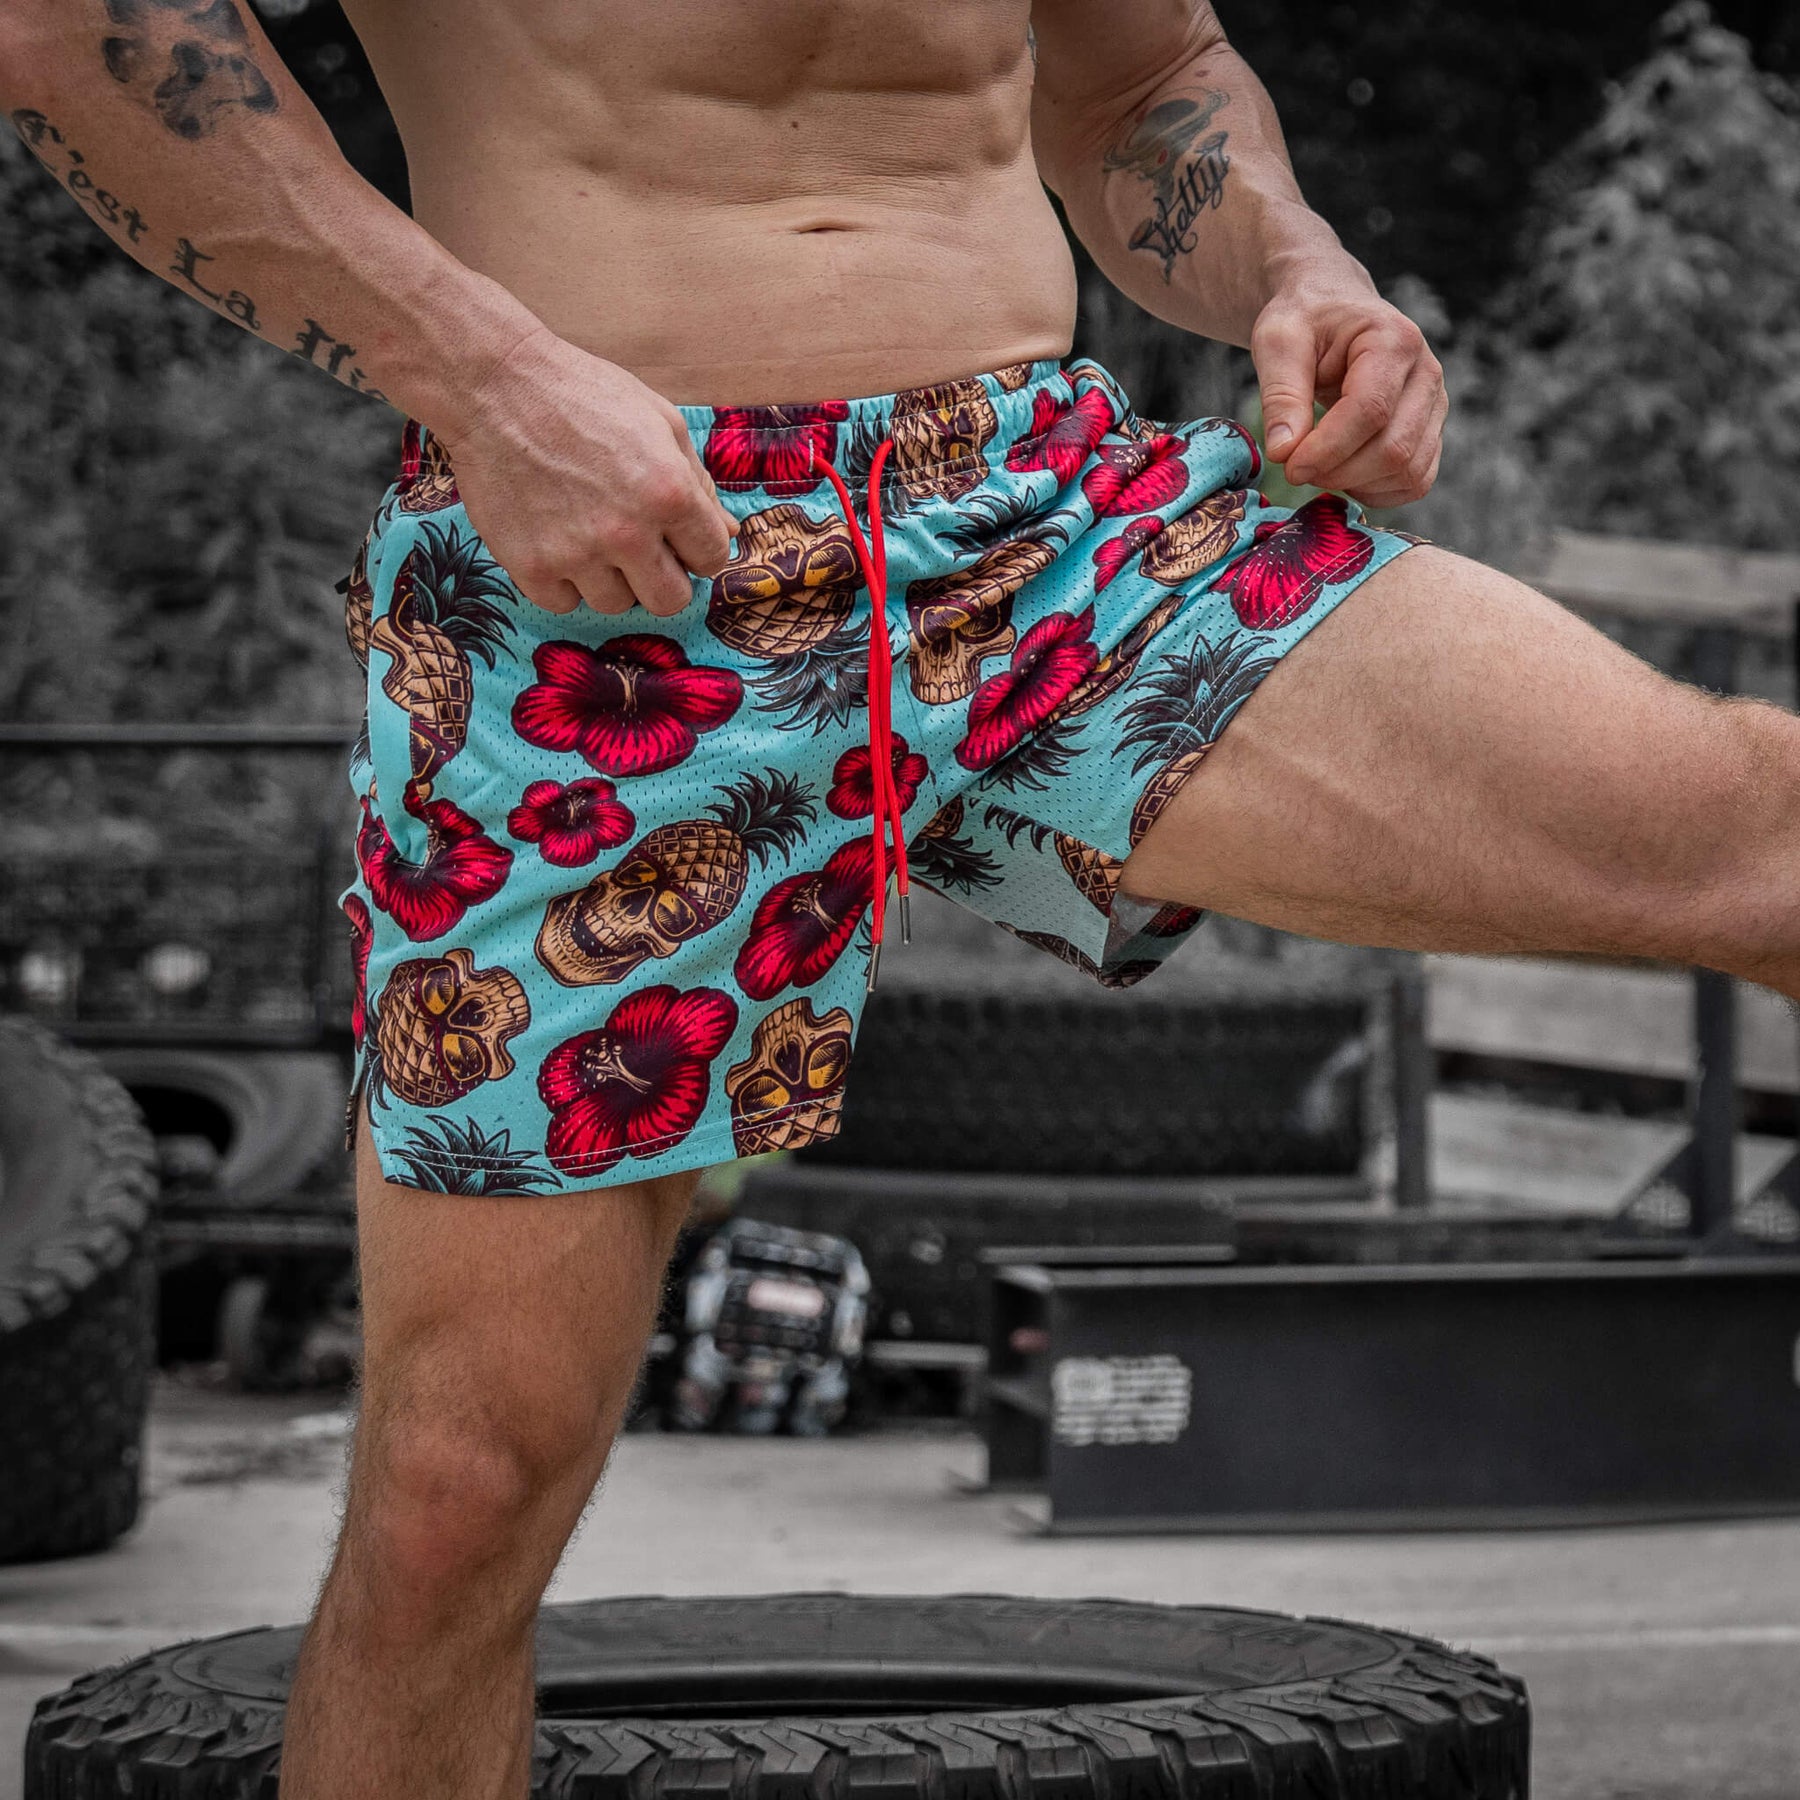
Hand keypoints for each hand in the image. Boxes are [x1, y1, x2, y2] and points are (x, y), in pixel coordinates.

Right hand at [437, 328, 735, 615]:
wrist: (495, 387)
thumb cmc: (583, 395)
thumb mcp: (659, 421)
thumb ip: (698, 483)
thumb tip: (729, 533)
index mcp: (668, 493)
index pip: (712, 559)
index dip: (698, 548)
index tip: (678, 537)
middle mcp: (626, 532)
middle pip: (670, 601)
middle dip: (663, 578)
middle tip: (640, 548)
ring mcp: (575, 554)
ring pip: (615, 604)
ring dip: (610, 578)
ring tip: (589, 533)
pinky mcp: (530, 566)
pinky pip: (563, 603)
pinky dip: (563, 581)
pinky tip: (556, 541)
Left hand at [1250, 265, 1446, 507]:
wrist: (1334, 311)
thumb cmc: (1306, 321)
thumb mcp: (1278, 342)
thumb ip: (1280, 395)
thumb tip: (1283, 452)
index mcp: (1394, 341)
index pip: (1371, 411)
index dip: (1327, 449)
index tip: (1288, 464)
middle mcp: (1426, 373)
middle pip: (1394, 448)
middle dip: (1338, 472)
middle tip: (1296, 467)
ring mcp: (1434, 405)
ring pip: (1408, 471)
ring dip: (1356, 484)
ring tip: (1318, 465)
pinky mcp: (1430, 431)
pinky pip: (1415, 481)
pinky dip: (1376, 491)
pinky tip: (1343, 474)